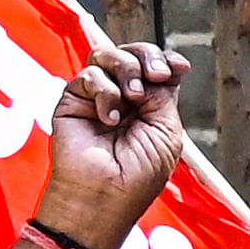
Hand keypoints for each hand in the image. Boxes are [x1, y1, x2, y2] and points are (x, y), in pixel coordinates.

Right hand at [27, 45, 190, 248]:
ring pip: (108, 55)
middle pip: (133, 54)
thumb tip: (169, 65)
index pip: (157, 66)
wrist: (104, 194)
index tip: (178, 68)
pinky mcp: (72, 100)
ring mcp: (97, 96)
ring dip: (126, 69)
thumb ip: (164, 95)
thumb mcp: (166, 131)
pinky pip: (89, 76)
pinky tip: (108, 119)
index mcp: (150, 105)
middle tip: (155, 75)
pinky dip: (104, 92)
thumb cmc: (138, 174)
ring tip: (133, 97)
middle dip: (147, 56)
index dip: (165, 59)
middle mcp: (123, 97)